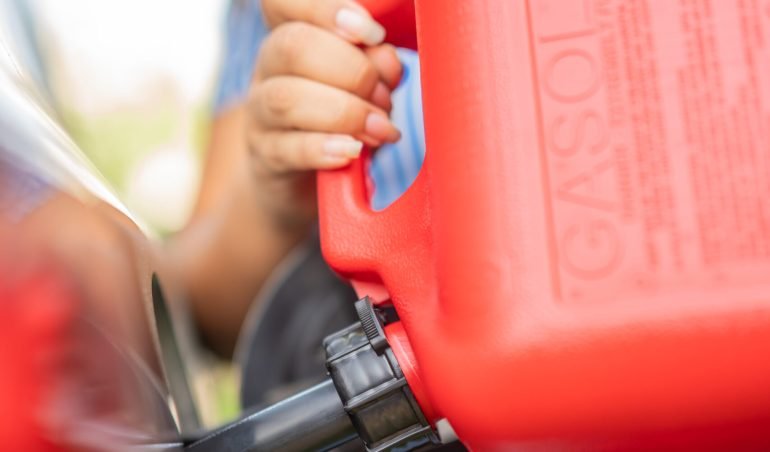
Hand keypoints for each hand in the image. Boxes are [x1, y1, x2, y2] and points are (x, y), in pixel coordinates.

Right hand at [248, 0, 402, 226]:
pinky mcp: (265, 157)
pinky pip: (287, 148)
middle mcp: (269, 69)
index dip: (326, 9)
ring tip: (379, 130)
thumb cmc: (340, 120)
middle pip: (292, 46)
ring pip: (286, 98)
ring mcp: (261, 114)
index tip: (372, 33)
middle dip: (352, 70)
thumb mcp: (365, 88)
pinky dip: (324, 148)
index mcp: (292, 36)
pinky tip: (352, 151)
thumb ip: (376, 68)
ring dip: (344, 113)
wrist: (304, 179)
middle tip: (385, 98)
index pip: (284, 2)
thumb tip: (386, 60)